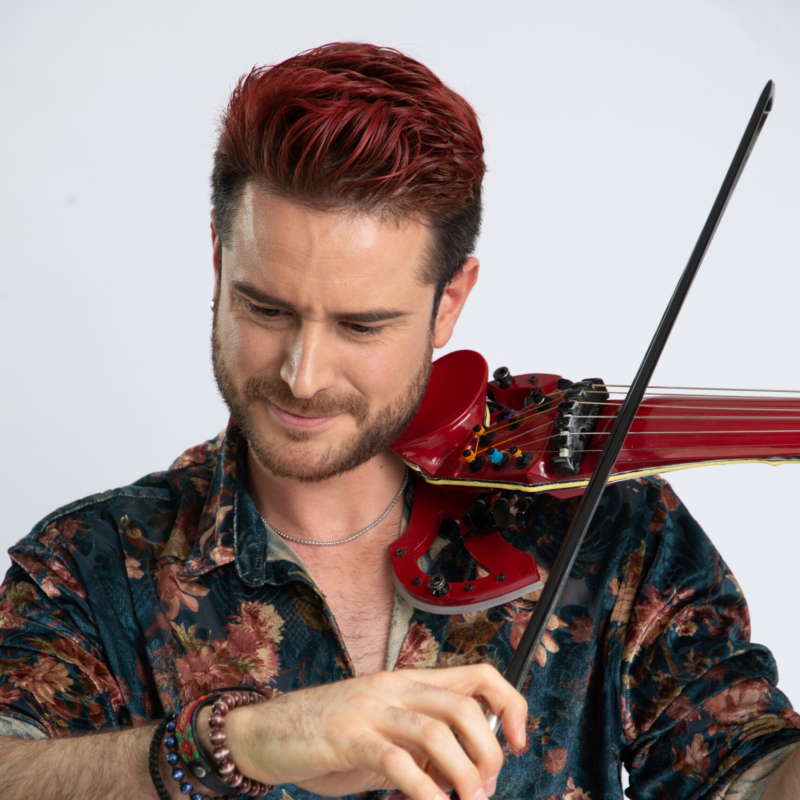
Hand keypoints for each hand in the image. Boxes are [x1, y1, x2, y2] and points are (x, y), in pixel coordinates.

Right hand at [218, 664, 527, 799]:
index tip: (519, 744)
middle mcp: (395, 688)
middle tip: (484, 789)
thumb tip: (466, 772)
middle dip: (489, 753)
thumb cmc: (329, 736)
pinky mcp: (347, 737)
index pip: (479, 676)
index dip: (511, 705)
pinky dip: (423, 789)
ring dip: (464, 774)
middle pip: (465, 706)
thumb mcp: (384, 734)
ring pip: (438, 730)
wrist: (265, 731)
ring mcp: (371, 709)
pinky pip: (397, 761)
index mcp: (409, 682)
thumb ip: (423, 745)